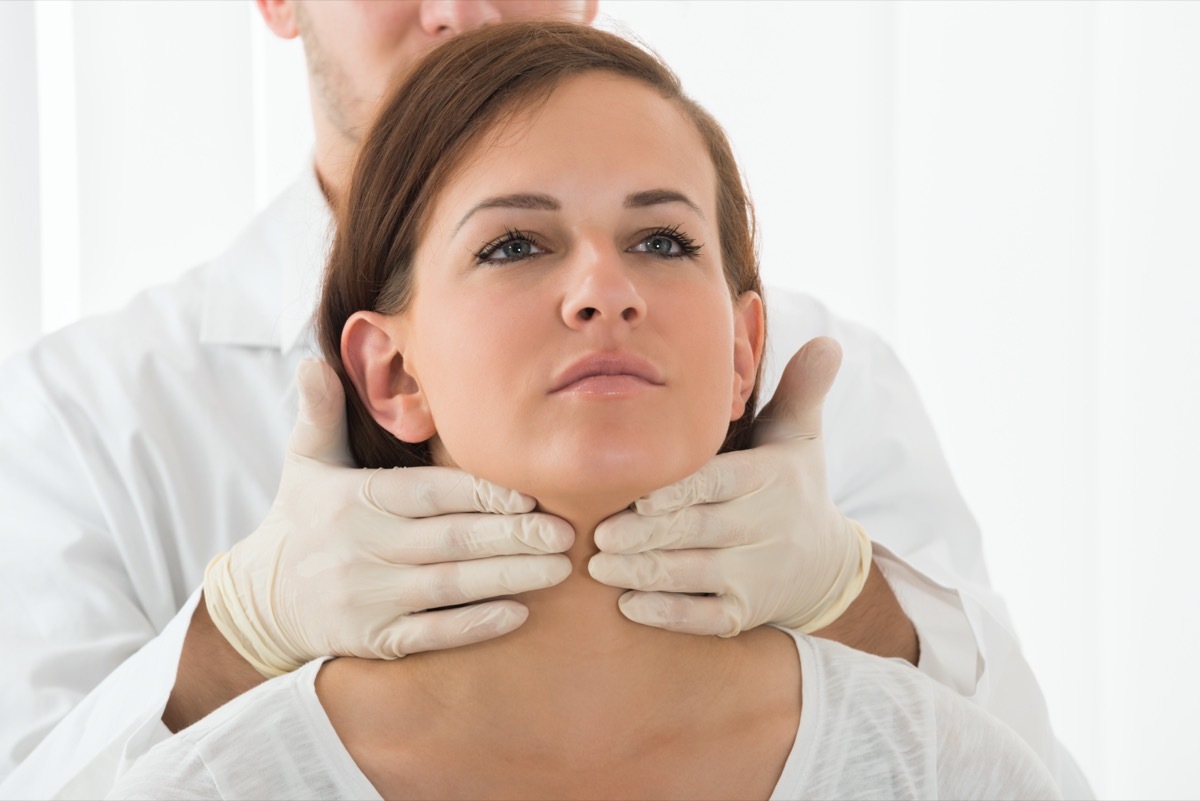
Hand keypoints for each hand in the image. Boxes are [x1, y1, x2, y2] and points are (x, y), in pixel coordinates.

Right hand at [205, 359, 572, 676]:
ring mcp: (367, 598)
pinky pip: (430, 634)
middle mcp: (360, 548)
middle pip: (449, 540)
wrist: (262, 600)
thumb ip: (319, 412)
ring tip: (558, 567)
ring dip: (507, 578)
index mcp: (353, 498)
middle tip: (564, 531)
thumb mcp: (304, 462)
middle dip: (511, 536)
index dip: (480, 493)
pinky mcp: (373, 639)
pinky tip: (518, 613)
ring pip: (448, 587)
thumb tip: (311, 362)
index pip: (427, 492)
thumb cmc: (302, 520)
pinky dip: (474, 625)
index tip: (529, 493)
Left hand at [588, 337, 870, 636]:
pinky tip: (627, 605)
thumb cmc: (794, 488)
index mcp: (768, 480)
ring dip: (644, 573)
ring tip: (598, 567)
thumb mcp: (801, 437)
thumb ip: (801, 390)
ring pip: (693, 575)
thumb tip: (827, 341)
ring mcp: (754, 576)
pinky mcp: (743, 613)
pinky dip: (666, 614)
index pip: (719, 483)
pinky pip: (703, 618)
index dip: (679, 491)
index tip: (639, 495)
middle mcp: (763, 529)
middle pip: (697, 531)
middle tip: (599, 534)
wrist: (825, 566)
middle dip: (645, 535)